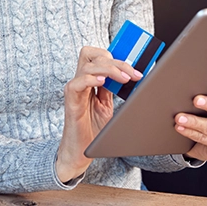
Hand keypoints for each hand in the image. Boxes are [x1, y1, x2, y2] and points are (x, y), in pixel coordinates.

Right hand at [56, 46, 143, 181]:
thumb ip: (112, 88)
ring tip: (124, 79)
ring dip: (109, 69)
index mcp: (90, 80)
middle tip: (133, 73)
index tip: (134, 66)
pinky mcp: (71, 100)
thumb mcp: (107, 104)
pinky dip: (90, 79)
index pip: (98, 56)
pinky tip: (102, 82)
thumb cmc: (93, 129)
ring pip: (88, 66)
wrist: (80, 151)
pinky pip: (77, 83)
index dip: (116, 57)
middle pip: (93, 56)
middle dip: (116, 61)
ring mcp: (75, 89)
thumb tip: (129, 76)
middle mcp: (81, 81)